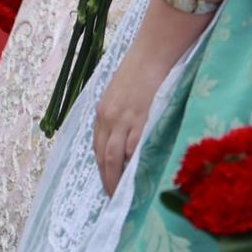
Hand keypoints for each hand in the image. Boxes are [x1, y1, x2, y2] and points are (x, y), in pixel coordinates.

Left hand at [92, 41, 165, 194]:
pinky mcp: (143, 119)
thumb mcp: (120, 92)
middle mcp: (110, 118)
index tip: (107, 183)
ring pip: (117, 157)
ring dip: (118, 178)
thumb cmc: (140, 69)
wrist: (154, 53)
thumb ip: (119, 114)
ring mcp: (126, 120)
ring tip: (124, 194)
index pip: (97, 147)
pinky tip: (139, 176)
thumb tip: (123, 137)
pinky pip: (136, 148)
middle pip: (104, 157)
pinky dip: (136, 164)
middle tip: (113, 197)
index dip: (102, 168)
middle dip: (108, 180)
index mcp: (103, 111)